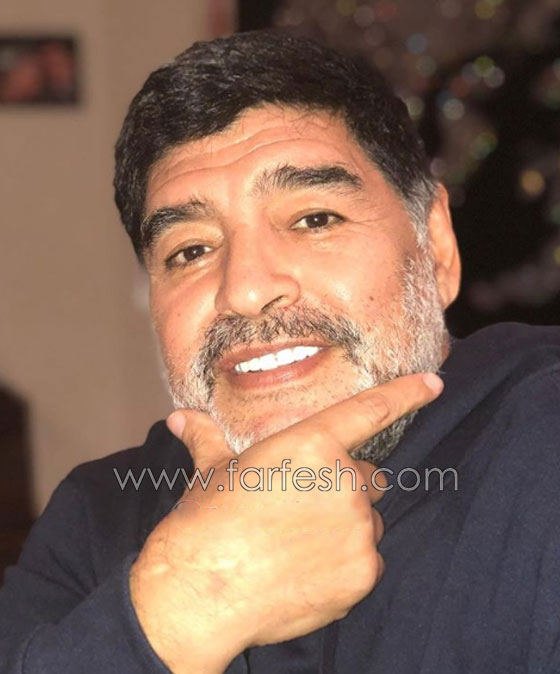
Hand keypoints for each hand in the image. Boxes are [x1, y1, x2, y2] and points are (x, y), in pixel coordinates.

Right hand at [130, 372, 442, 673]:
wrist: (199, 591)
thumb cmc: (205, 521)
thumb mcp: (210, 471)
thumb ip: (206, 437)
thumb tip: (179, 418)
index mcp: (311, 445)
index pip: (370, 411)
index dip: (406, 393)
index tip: (433, 383)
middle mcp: (344, 482)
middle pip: (367, 479)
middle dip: (344, 488)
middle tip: (303, 508)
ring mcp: (357, 530)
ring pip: (367, 522)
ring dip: (345, 527)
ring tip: (298, 544)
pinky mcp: (362, 574)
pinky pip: (366, 560)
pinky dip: (345, 564)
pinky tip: (306, 571)